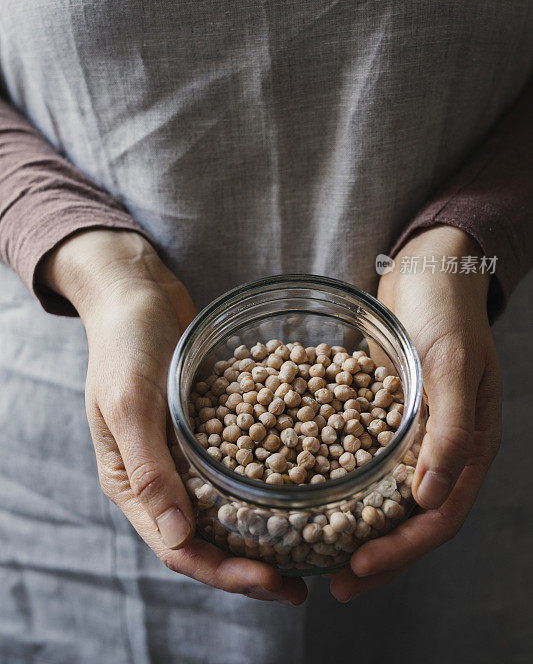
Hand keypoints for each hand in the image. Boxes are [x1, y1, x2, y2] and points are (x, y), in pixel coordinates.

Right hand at [41, 229, 305, 605]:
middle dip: (252, 565)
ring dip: (264, 530)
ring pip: (227, 507)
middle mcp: (161, 477)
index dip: (224, 572)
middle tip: (299, 583)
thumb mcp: (128, 403)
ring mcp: (187, 453)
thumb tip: (176, 539)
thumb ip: (149, 469)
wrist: (136, 295)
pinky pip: (240, 462)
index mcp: (132, 483)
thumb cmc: (124, 344)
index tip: (271, 580)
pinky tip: (306, 480)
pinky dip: (268, 478)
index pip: (177, 547)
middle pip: (208, 538)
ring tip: (308, 545)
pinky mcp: (209, 428)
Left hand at [330, 226, 501, 601]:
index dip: (401, 548)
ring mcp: (411, 430)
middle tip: (332, 580)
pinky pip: (363, 453)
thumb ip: (450, 428)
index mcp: (468, 444)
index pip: (439, 516)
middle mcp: (440, 445)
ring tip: (317, 547)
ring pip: (384, 491)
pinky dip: (342, 475)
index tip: (357, 568)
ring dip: (355, 522)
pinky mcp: (383, 412)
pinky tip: (309, 486)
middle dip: (374, 552)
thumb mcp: (451, 363)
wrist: (429, 266)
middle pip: (409, 516)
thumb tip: (432, 498)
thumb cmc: (446, 309)